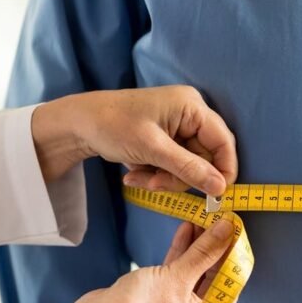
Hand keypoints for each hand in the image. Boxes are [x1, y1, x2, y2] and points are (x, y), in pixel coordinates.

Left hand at [32, 86, 236, 195]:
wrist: (77, 123)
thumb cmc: (113, 126)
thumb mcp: (152, 150)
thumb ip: (189, 169)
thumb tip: (221, 188)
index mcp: (192, 107)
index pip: (223, 142)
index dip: (224, 170)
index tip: (215, 195)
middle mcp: (189, 114)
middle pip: (204, 158)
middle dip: (179, 177)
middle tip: (155, 184)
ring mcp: (177, 126)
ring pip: (187, 165)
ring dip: (164, 178)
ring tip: (137, 178)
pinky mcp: (165, 139)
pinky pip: (172, 164)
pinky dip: (155, 173)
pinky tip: (134, 172)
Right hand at [45, 219, 233, 302]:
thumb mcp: (177, 277)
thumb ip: (205, 252)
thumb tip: (228, 228)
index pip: (230, 283)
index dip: (233, 253)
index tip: (237, 227)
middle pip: (213, 275)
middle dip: (215, 245)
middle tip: (221, 217)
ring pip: (194, 270)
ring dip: (198, 244)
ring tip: (204, 217)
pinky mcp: (160, 295)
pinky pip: (177, 270)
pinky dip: (182, 251)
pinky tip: (186, 228)